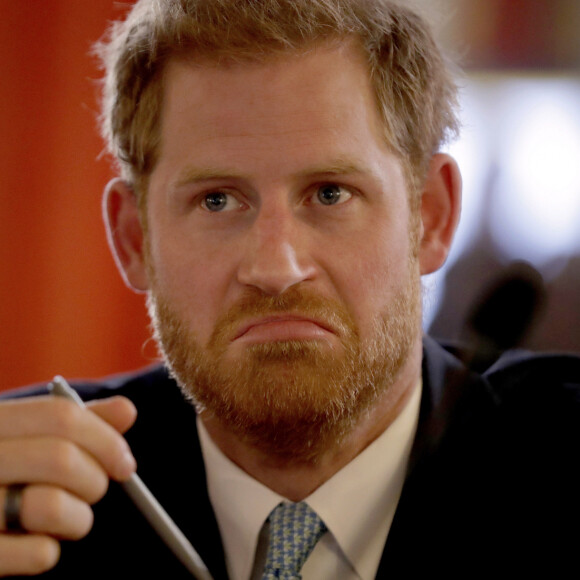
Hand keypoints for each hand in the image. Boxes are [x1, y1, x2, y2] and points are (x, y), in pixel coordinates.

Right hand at [0, 395, 136, 575]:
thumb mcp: (19, 437)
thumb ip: (70, 423)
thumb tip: (126, 410)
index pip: (61, 416)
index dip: (105, 439)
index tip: (125, 463)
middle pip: (61, 459)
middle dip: (94, 480)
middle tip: (92, 491)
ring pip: (51, 507)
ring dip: (78, 518)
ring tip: (69, 520)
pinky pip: (36, 554)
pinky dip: (49, 552)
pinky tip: (35, 545)